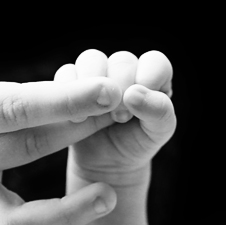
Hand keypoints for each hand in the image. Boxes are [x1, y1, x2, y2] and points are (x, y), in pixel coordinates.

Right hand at [55, 49, 175, 186]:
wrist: (106, 165)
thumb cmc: (138, 143)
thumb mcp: (158, 132)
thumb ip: (159, 111)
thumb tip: (134, 93)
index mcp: (152, 76)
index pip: (154, 61)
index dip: (149, 77)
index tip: (139, 102)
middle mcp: (125, 70)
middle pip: (122, 60)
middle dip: (122, 89)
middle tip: (121, 116)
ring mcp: (97, 75)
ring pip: (92, 59)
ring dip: (94, 85)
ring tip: (97, 114)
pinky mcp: (72, 84)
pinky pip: (66, 73)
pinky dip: (71, 91)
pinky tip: (79, 117)